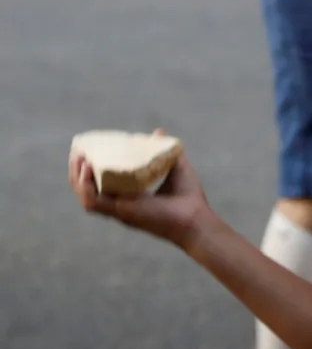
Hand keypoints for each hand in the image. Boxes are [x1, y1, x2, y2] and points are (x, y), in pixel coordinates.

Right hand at [68, 130, 212, 251]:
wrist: (197, 216)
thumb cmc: (189, 197)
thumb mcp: (175, 167)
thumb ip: (165, 150)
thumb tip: (158, 132)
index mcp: (130, 196)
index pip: (102, 184)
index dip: (92, 170)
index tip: (89, 151)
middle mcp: (120, 204)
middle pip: (88, 190)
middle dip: (79, 172)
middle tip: (78, 152)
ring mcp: (119, 209)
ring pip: (86, 196)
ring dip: (78, 177)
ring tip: (78, 157)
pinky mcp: (121, 212)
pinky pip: (93, 201)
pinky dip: (86, 186)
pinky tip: (87, 169)